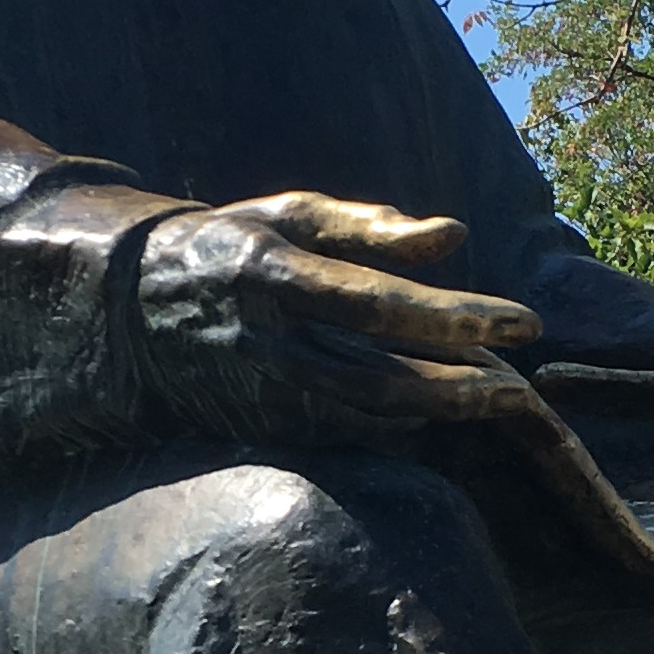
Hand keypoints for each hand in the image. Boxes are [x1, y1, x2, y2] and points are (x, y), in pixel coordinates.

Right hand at [134, 191, 540, 443]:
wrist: (128, 310)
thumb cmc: (229, 246)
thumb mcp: (288, 216)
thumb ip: (370, 225)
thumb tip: (455, 235)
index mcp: (272, 275)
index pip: (379, 302)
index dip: (455, 317)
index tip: (526, 322)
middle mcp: (267, 343)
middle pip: (382, 377)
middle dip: (463, 386)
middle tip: (523, 387)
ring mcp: (263, 393)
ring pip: (369, 416)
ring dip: (441, 413)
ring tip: (498, 398)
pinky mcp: (263, 427)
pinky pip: (347, 436)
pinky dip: (400, 428)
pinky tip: (441, 415)